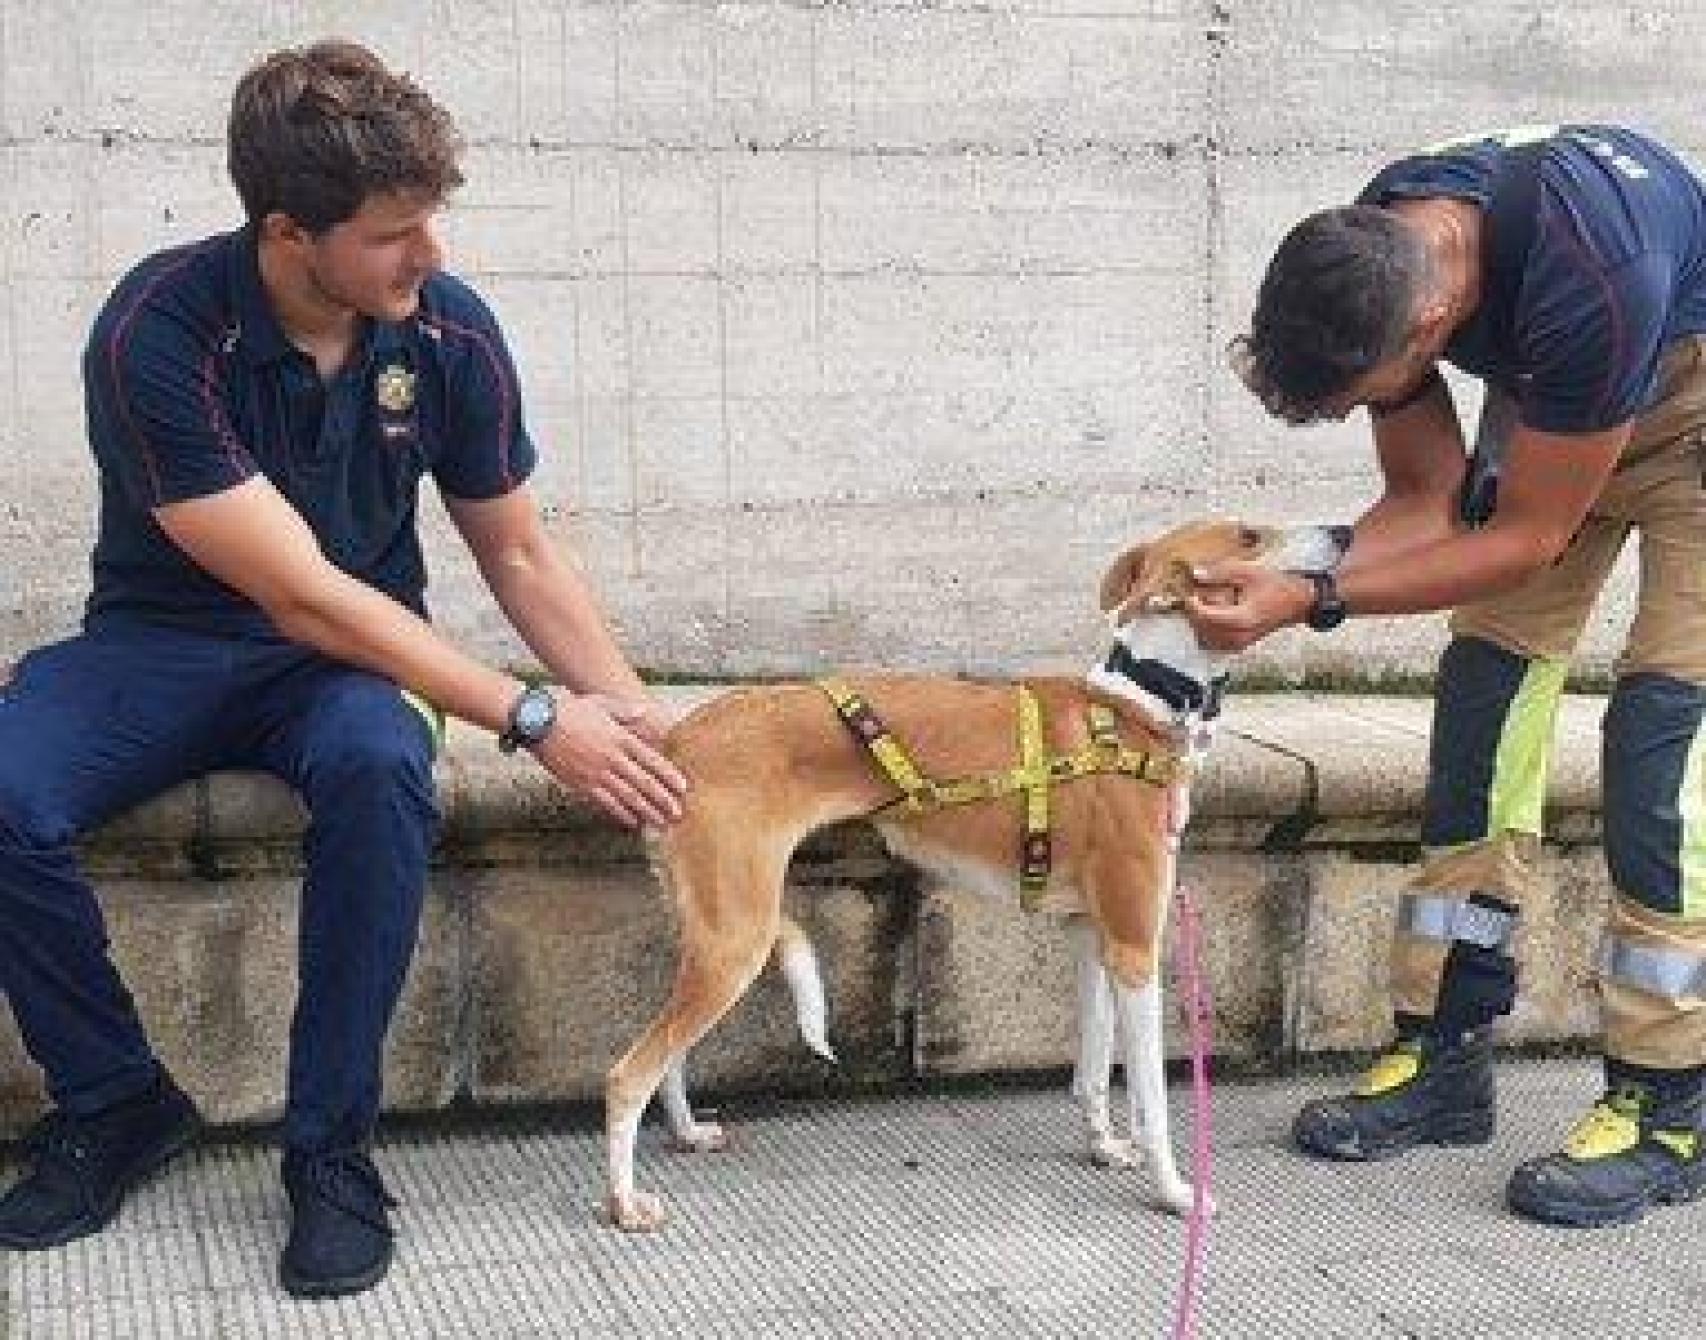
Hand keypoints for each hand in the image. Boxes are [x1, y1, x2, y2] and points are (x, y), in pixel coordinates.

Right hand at [532, 693, 689, 828]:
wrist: (538, 723)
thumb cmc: (570, 710)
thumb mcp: (601, 703)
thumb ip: (625, 710)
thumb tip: (646, 711)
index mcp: (620, 738)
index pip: (652, 760)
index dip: (669, 776)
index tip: (683, 788)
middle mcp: (612, 758)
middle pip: (644, 783)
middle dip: (663, 800)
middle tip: (678, 814)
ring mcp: (597, 773)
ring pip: (628, 797)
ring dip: (647, 811)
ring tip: (662, 823)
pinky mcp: (581, 784)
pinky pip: (606, 803)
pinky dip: (621, 814)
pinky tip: (633, 822)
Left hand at [1182, 562, 1315, 651]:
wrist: (1294, 602)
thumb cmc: (1274, 585)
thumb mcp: (1248, 572)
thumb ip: (1221, 572)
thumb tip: (1196, 574)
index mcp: (1243, 618)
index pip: (1208, 616)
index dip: (1194, 606)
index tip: (1189, 594)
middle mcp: (1241, 635)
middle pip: (1204, 629)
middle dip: (1194, 614)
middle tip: (1193, 598)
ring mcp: (1240, 643)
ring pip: (1207, 638)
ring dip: (1199, 623)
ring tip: (1201, 606)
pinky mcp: (1239, 645)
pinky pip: (1214, 642)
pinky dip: (1207, 631)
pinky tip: (1210, 617)